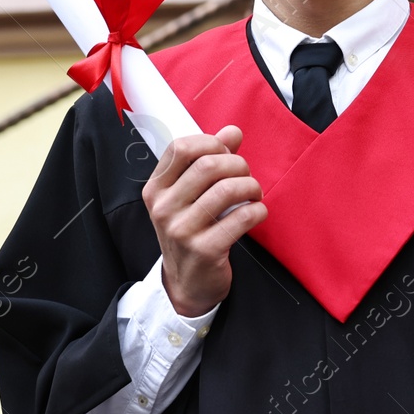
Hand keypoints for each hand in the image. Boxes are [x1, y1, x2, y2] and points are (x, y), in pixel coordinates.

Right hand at [142, 126, 266, 316]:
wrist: (188, 282)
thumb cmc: (193, 229)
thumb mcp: (192, 195)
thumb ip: (211, 159)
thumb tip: (232, 131)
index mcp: (156, 189)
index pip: (181, 147)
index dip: (212, 143)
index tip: (226, 154)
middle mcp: (163, 208)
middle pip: (209, 166)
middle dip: (239, 166)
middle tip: (246, 177)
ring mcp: (181, 231)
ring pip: (227, 189)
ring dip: (251, 187)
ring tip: (253, 196)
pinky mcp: (204, 250)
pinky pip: (242, 217)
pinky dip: (257, 210)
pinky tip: (256, 213)